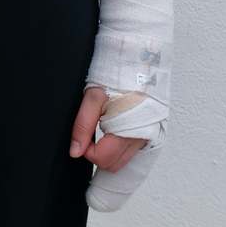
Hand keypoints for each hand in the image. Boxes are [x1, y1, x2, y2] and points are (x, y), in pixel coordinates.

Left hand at [70, 84, 166, 211]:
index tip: (83, 135)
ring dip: (109, 150)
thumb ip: (83, 125)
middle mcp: (140, 138)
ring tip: (103, 126)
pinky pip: (132, 150)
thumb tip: (75, 151)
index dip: (87, 150)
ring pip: (123, 160)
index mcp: (126, 130)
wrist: (140, 61)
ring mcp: (147, 136)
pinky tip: (115, 127)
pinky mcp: (150, 132)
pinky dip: (120, 145)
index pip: (102, 159)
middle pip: (113, 165)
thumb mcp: (94, 96)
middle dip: (97, 153)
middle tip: (91, 130)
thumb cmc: (119, 76)